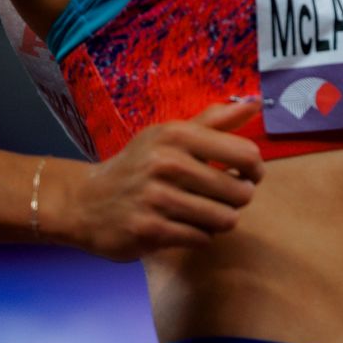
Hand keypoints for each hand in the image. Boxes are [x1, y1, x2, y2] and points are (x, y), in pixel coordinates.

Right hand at [60, 99, 265, 261]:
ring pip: (223, 219)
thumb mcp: (170, 134)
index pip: (246, 154)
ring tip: (204, 212)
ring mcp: (157, 198)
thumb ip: (215, 121)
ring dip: (219, 220)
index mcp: (177, 134)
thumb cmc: (139, 165)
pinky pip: (201, 239)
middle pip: (239, 192)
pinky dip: (199, 236)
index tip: (247, 174)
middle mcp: (167, 163)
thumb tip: (257, 103)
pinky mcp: (150, 229)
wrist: (86, 201)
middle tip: (222, 197)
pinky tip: (184, 225)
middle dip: (238, 199)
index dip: (255, 169)